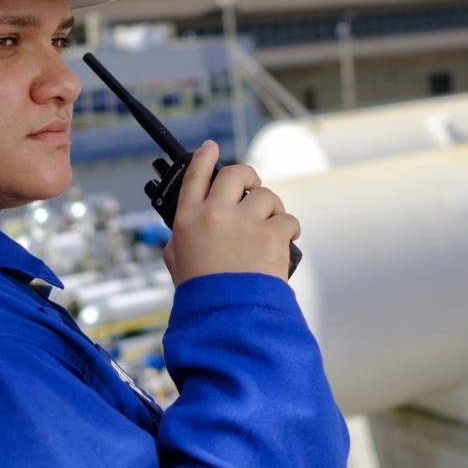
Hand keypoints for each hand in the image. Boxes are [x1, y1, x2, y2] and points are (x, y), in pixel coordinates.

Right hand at [162, 140, 299, 284]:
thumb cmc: (204, 296)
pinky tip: (284, 241)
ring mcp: (244, 222)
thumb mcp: (179, 265)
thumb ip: (181, 241)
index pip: (195, 175)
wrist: (228, 319)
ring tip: (269, 228)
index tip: (211, 147)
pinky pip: (287, 219)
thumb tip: (184, 232)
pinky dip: (289, 229)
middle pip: (235, 174)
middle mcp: (215, 214)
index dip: (204, 157)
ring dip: (271, 208)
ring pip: (266, 195)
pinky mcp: (271, 234)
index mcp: (189, 220)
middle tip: (252, 188)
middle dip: (247, 177)